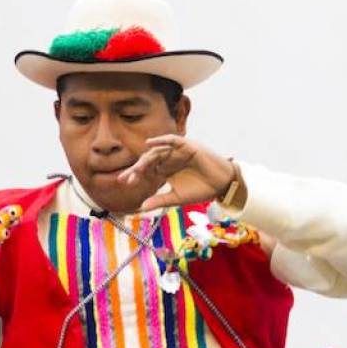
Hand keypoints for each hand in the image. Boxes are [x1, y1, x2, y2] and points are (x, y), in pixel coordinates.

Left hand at [115, 134, 237, 211]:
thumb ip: (160, 200)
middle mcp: (169, 159)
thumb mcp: (177, 198)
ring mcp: (177, 152)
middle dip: (137, 169)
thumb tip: (141, 207)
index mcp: (165, 170)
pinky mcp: (188, 146)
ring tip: (137, 167)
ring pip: (158, 152)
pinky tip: (150, 143)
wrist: (222, 185)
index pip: (146, 171)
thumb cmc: (201, 190)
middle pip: (148, 161)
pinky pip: (172, 140)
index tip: (124, 182)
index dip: (135, 175)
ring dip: (146, 159)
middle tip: (126, 177)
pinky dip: (161, 140)